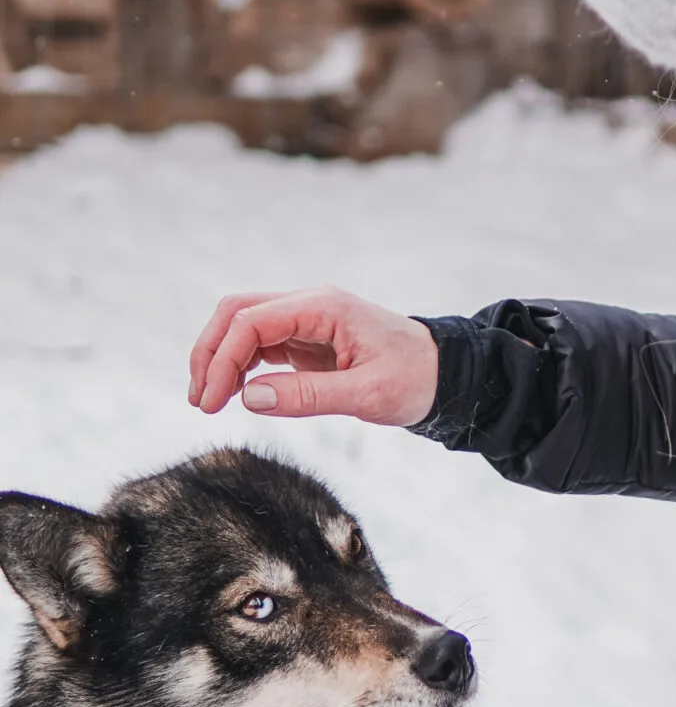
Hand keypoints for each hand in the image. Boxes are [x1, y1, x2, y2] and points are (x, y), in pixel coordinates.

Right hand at [189, 287, 438, 425]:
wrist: (444, 372)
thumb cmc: (414, 379)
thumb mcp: (367, 394)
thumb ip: (308, 396)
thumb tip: (249, 398)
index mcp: (324, 308)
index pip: (252, 321)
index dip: (222, 359)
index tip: (210, 401)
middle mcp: (310, 305)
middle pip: (237, 312)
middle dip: (210, 352)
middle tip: (200, 400)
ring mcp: (307, 319)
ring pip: (244, 325)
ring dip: (221, 358)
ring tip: (210, 401)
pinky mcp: (307, 338)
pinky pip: (261, 343)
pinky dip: (240, 365)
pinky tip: (234, 392)